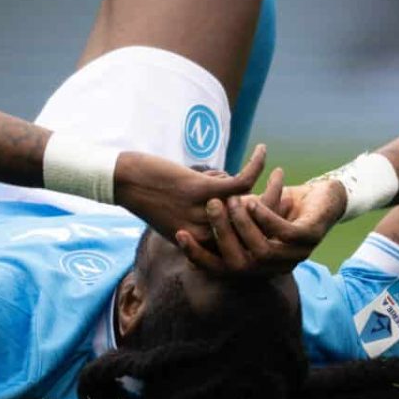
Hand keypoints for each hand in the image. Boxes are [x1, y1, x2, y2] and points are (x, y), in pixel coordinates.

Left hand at [113, 143, 266, 248]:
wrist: (123, 182)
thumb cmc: (151, 197)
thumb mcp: (178, 222)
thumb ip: (206, 224)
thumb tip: (237, 207)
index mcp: (201, 246)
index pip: (244, 240)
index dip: (262, 223)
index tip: (274, 208)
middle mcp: (205, 235)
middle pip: (250, 220)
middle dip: (265, 201)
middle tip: (273, 186)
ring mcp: (203, 213)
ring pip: (247, 199)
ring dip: (247, 181)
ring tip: (241, 176)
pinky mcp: (201, 190)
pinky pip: (241, 182)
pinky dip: (256, 164)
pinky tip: (263, 151)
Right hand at [178, 172, 346, 276]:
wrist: (324, 196)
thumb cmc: (283, 206)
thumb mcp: (248, 213)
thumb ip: (227, 219)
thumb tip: (191, 216)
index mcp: (257, 265)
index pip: (220, 268)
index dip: (198, 255)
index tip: (179, 234)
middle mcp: (274, 267)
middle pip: (238, 264)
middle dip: (221, 234)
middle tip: (211, 206)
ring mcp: (294, 255)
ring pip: (261, 251)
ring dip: (243, 225)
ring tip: (231, 200)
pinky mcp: (310, 238)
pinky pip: (284, 234)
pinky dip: (266, 218)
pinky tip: (254, 201)